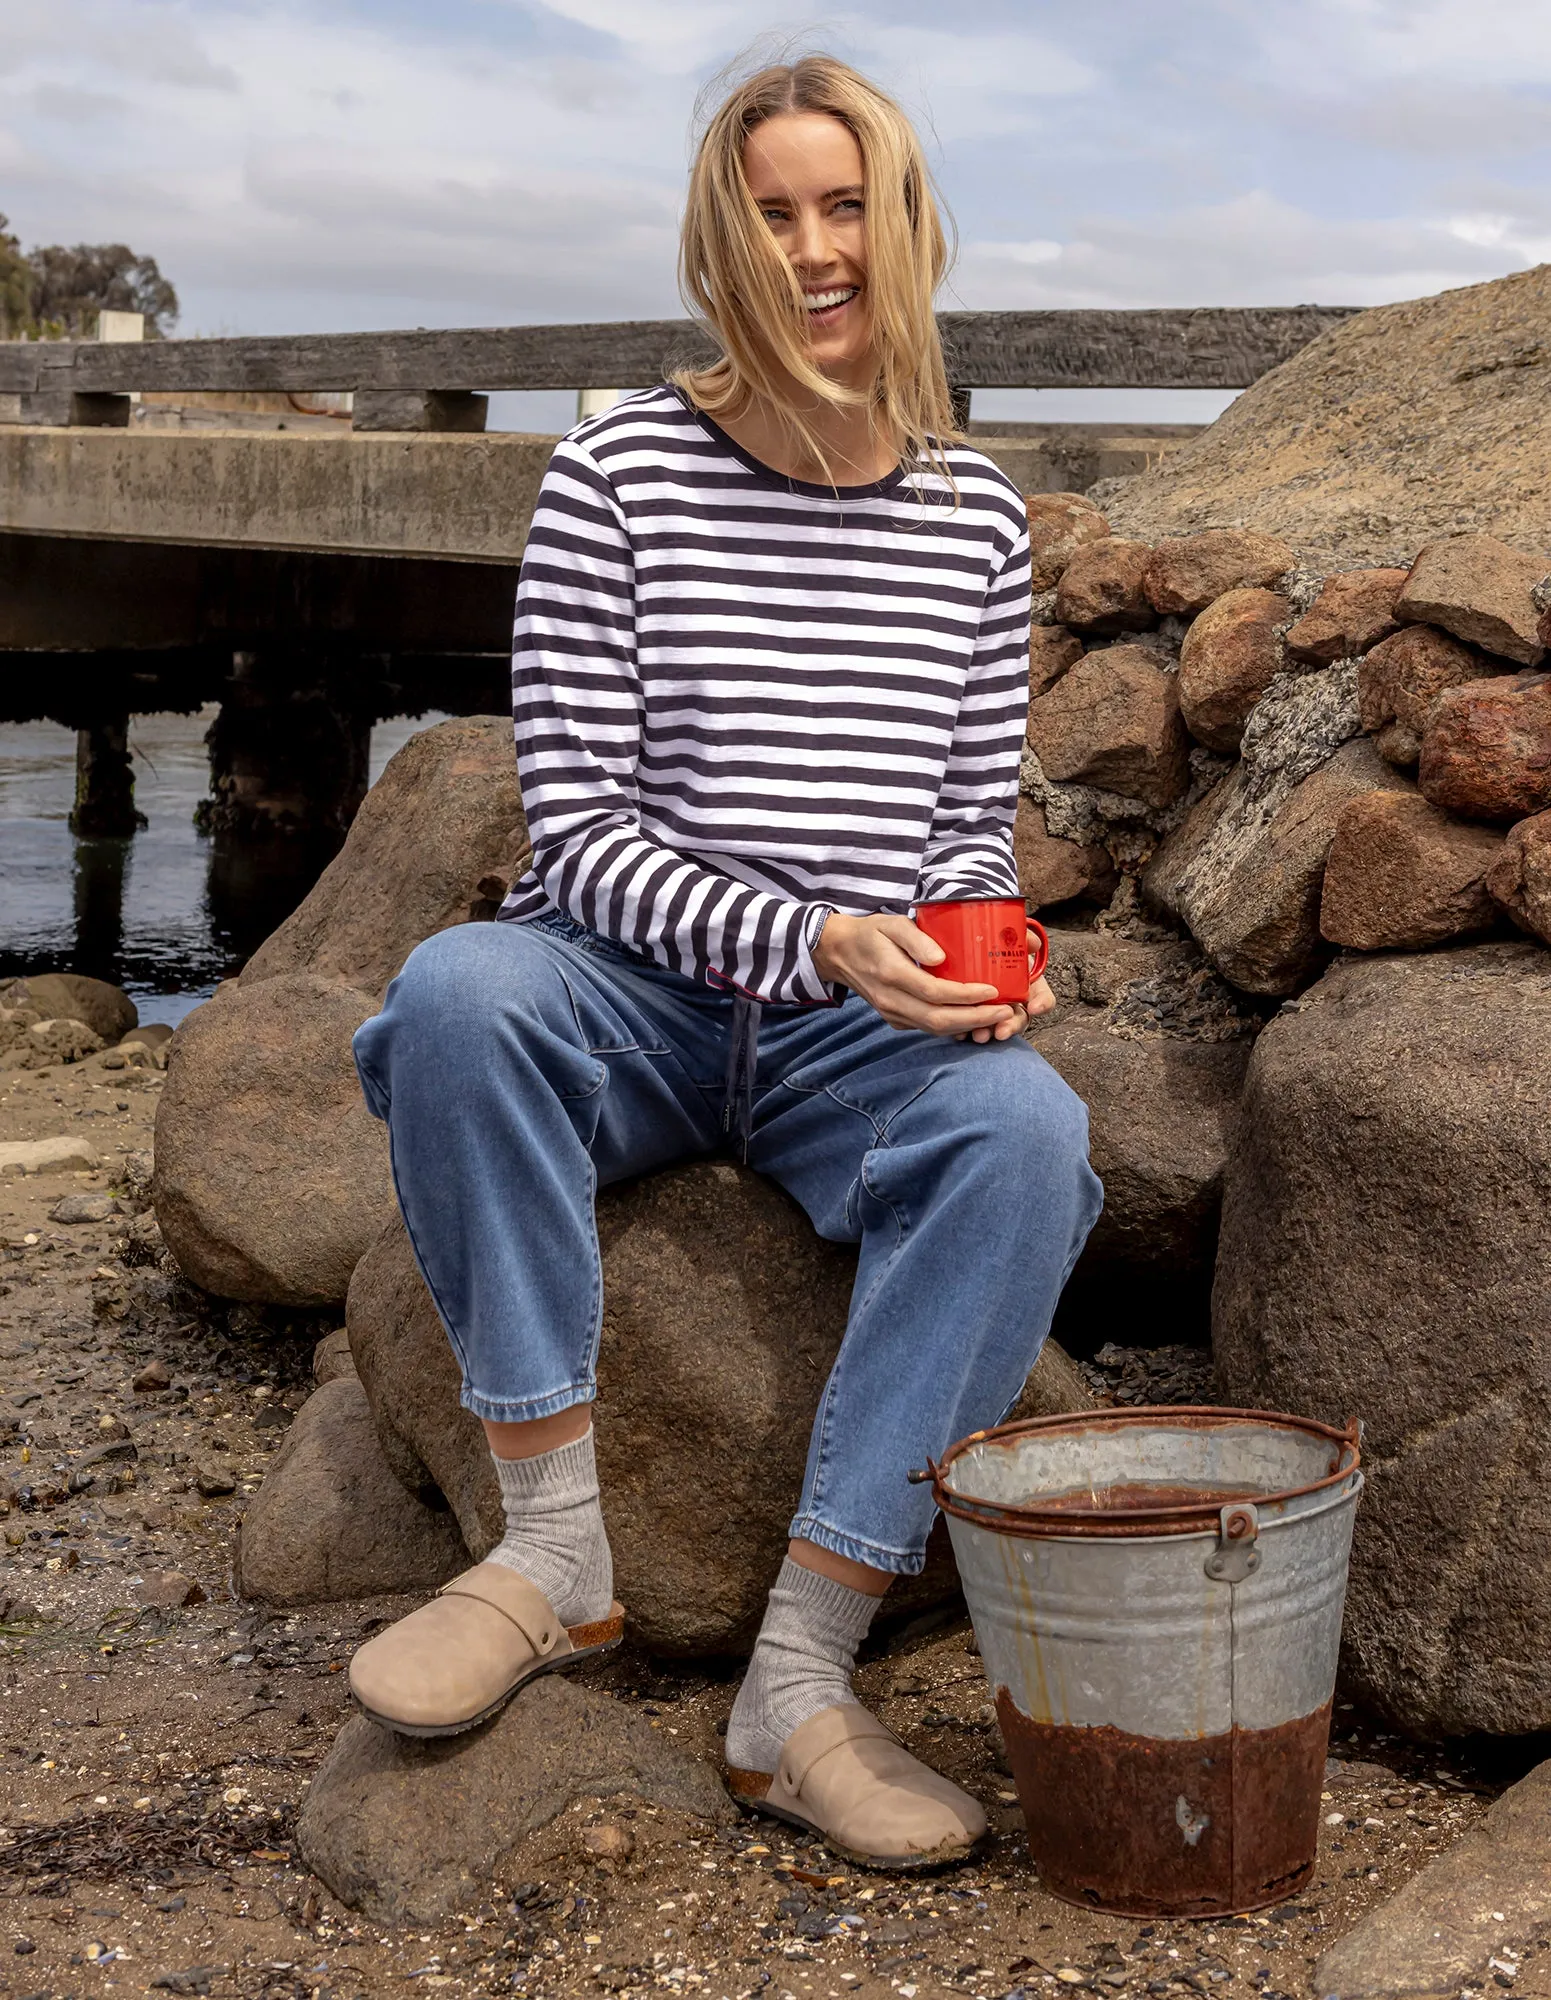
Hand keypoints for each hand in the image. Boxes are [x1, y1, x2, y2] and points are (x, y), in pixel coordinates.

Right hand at [813, 913, 1055, 1043]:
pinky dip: (954, 1026)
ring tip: (997, 1015)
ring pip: (935, 1029)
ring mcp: (892, 1013)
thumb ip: (916, 938)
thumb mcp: (891, 923)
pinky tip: (974, 1017)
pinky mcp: (895, 1019)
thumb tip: (941, 958)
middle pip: (939, 1019)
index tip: (993, 990)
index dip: (967, 995)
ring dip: (968, 1025)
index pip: (935, 992)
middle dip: (976, 1018)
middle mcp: (891, 1000)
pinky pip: (928, 1028)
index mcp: (891, 974)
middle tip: (1004, 1010)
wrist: (838, 953)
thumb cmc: (870, 933)